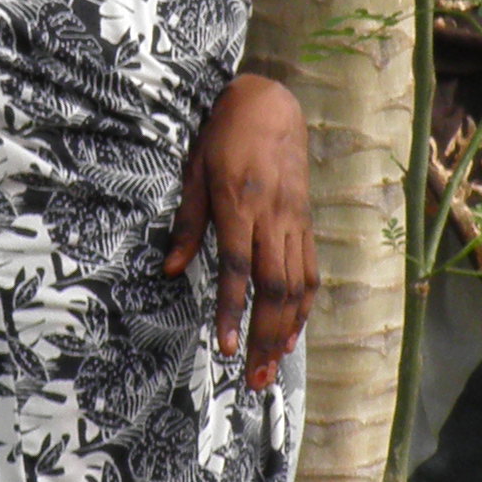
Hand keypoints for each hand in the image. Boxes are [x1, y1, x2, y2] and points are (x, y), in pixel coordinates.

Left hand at [166, 70, 314, 391]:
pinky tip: (292, 334)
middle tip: (253, 379)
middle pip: (273, 287)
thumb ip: (187, 223)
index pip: (237, 268)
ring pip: (297, 286)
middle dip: (264, 337)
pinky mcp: (305, 221)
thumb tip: (172, 270)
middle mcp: (271, 216)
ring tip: (271, 369)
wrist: (269, 102)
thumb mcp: (194, 171)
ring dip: (286, 332)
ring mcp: (293, 220)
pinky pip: (309, 271)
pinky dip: (303, 307)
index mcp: (238, 203)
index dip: (232, 310)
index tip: (224, 346)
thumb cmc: (223, 134)